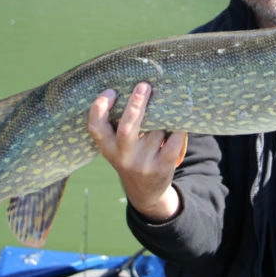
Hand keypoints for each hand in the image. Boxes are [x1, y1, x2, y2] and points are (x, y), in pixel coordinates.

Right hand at [87, 82, 185, 221]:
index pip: (95, 128)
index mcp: (108, 148)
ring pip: (156, 129)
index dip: (99, 108)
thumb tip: (137, 89)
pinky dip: (178, 128)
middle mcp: (123, 157)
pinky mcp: (163, 166)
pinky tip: (179, 122)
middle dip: (135, 105)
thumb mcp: (117, 147)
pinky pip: (174, 140)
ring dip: (162, 116)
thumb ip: (119, 125)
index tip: (110, 91)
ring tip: (164, 110)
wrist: (146, 191)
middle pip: (127, 128)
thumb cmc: (131, 157)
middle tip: (144, 85)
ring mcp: (143, 163)